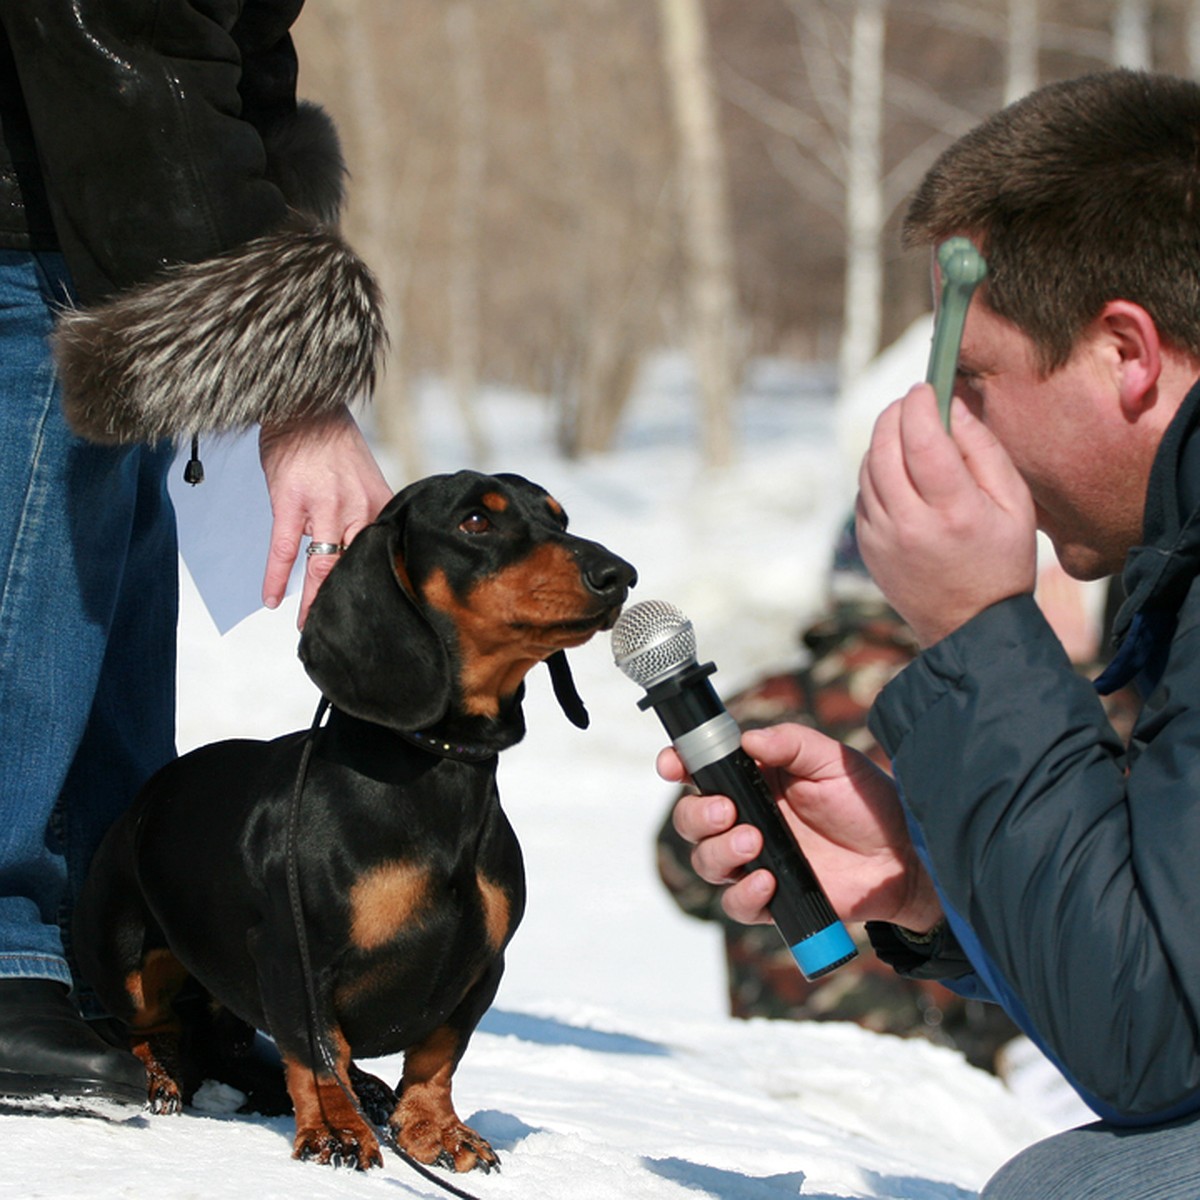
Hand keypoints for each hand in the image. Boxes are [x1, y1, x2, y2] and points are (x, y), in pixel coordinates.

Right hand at [258, 406, 392, 625]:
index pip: (382, 556)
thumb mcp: (365, 479)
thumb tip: (365, 548)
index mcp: (379, 505)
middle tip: (343, 631)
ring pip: (323, 565)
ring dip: (314, 600)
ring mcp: (325, 506)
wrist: (305, 406)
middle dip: (348, 602)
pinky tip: (271, 600)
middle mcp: (358, 508)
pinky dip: (276, 578)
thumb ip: (367, 514)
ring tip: (308, 627)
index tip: (374, 613)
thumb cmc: (332, 443)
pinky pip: (284, 549)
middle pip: (355, 568)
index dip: (377, 587)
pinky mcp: (291, 501)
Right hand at [664, 723, 941, 932]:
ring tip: (753, 843)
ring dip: (718, 851)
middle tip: (727, 811)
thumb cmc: (867, 801)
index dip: (677, 765)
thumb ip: (789, 743)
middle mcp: (746, 819)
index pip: (700, 771)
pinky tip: (766, 883)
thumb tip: (746, 740)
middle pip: (692, 819)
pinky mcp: (772, 900)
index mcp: (753, 781)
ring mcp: (756, 861)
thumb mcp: (831, 760)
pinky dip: (743, 894)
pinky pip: (736, 904)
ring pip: (706, 861)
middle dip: (697, 815)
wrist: (906, 856)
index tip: (672, 765)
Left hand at [855, 384, 1036, 646]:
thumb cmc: (1001, 560)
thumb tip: (950, 407)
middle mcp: (910, 524)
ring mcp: (881, 538)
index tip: (924, 388)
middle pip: (884, 449)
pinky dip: (877, 471)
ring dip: (884, 441)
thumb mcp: (1014, 503)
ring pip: (868, 469)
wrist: (970, 626)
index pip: (922, 441)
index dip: (919, 405)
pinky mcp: (867, 546)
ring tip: (908, 432)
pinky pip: (863, 494)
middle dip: (894, 415)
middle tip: (911, 402)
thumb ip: (983, 451)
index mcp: (954, 511)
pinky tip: (899, 470)